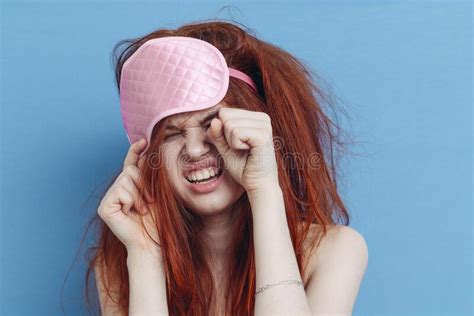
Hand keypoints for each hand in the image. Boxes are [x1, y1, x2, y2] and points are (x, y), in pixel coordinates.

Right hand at [97, 138, 159, 252]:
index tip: (144, 140)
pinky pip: (121, 191)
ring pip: (126, 179)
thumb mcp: (155, 192)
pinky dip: (131, 200)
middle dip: (143, 184)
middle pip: (130, 170)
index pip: (130, 164)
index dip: (135, 151)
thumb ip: (148, 175)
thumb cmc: (156, 220)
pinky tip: (131, 213)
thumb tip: (146, 151)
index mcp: (127, 188)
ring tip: (141, 209)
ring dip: (139, 195)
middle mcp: (115, 192)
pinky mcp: (104, 208)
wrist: (152, 242)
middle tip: (149, 202)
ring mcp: (108, 200)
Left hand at [207, 107, 279, 193]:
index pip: (225, 112)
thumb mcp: (225, 147)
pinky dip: (236, 145)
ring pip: (229, 124)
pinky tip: (249, 152)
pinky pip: (236, 133)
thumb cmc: (244, 167)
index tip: (237, 145)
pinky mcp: (263, 134)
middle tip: (242, 149)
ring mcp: (264, 125)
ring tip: (246, 151)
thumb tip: (214, 120)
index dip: (223, 131)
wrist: (258, 185)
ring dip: (232, 142)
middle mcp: (262, 117)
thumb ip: (218, 133)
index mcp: (255, 117)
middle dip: (227, 136)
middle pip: (225, 115)